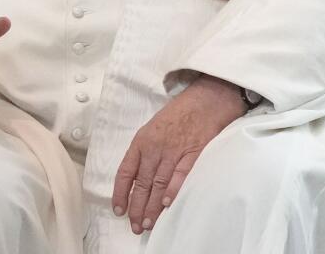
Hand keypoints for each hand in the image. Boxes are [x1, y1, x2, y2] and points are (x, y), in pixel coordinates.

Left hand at [112, 74, 244, 233]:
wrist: (206, 99)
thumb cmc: (179, 114)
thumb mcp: (153, 129)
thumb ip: (146, 152)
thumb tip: (138, 177)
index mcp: (141, 141)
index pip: (125, 171)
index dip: (120, 192)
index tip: (118, 209)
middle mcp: (154, 148)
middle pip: (141, 183)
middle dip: (137, 206)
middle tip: (135, 225)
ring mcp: (173, 151)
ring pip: (158, 184)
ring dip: (152, 206)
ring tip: (147, 224)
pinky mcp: (193, 154)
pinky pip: (181, 176)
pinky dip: (173, 191)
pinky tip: (167, 205)